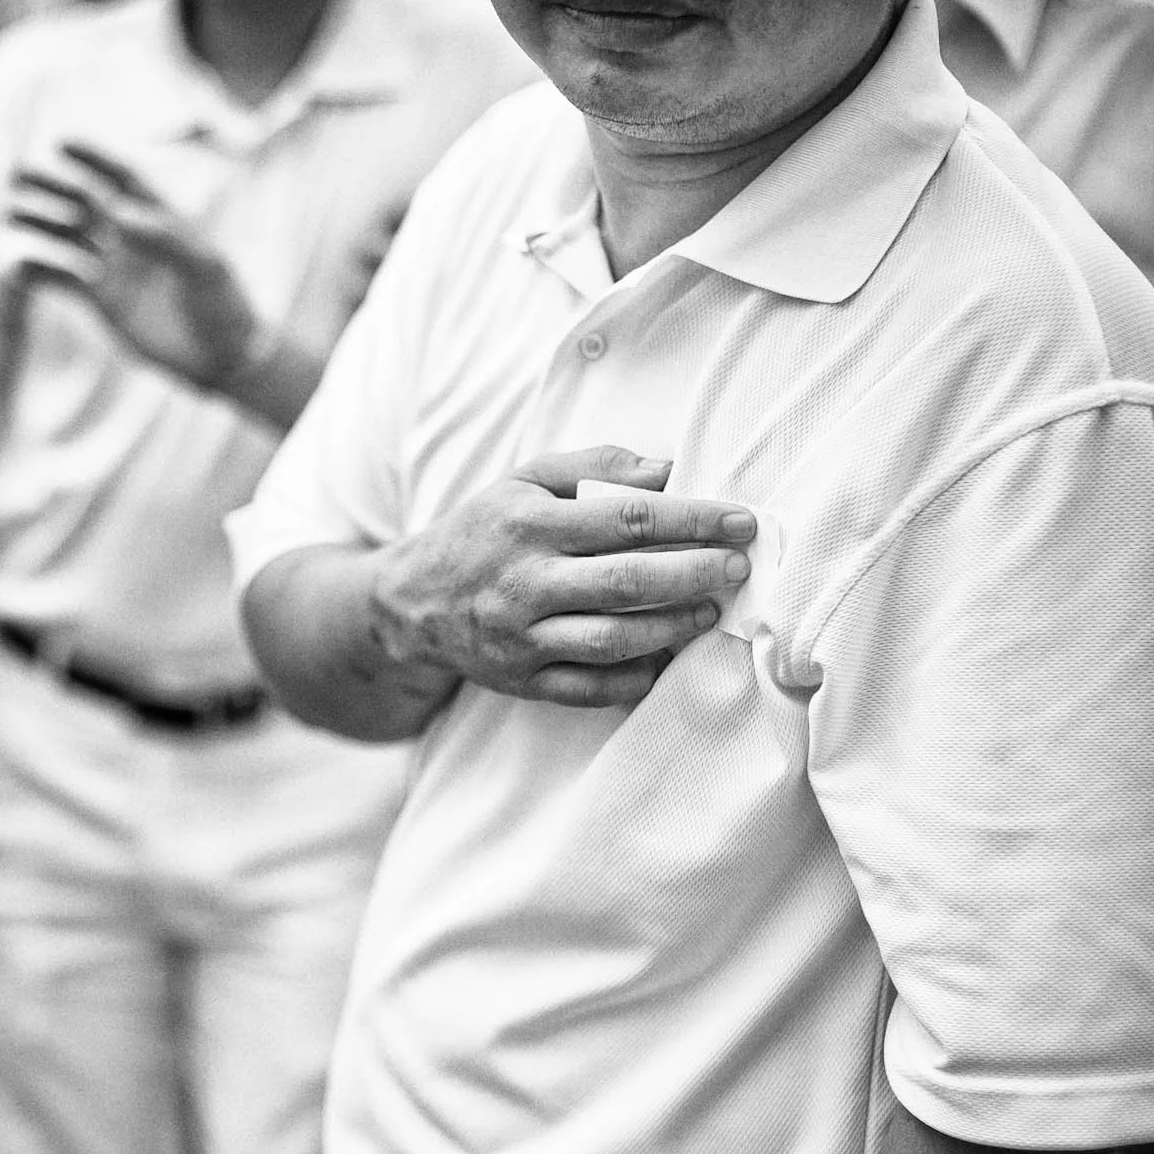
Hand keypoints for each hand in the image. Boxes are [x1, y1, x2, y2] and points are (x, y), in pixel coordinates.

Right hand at [4, 140, 267, 391]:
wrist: (220, 357)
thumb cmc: (222, 305)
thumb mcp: (204, 267)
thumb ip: (164, 237)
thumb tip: (117, 211)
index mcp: (158, 218)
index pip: (121, 179)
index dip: (92, 159)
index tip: (60, 144)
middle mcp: (132, 237)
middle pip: (84, 202)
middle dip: (51, 187)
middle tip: (16, 175)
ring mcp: (114, 267)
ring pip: (67, 236)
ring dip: (39, 224)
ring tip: (10, 215)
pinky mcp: (101, 299)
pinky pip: (62, 279)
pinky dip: (39, 272)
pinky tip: (17, 267)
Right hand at [370, 446, 758, 707]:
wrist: (412, 600)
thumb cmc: (484, 530)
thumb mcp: (525, 480)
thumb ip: (595, 465)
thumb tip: (667, 470)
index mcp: (530, 525)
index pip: (627, 519)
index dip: (692, 519)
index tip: (740, 521)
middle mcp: (525, 583)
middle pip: (626, 582)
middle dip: (694, 574)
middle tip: (739, 567)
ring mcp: (521, 638)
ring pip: (611, 640)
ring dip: (672, 627)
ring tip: (711, 612)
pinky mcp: (521, 681)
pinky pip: (589, 688)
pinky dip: (634, 677)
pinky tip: (666, 658)